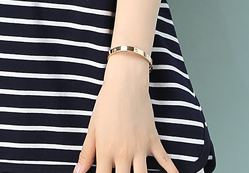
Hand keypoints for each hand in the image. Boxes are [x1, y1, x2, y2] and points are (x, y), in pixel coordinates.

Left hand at [73, 53, 178, 172]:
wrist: (125, 85)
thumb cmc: (106, 105)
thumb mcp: (92, 129)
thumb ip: (86, 153)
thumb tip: (77, 172)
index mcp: (106, 151)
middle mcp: (123, 153)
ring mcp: (140, 148)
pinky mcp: (153, 141)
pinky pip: (165, 161)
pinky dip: (171, 172)